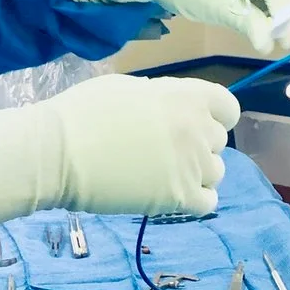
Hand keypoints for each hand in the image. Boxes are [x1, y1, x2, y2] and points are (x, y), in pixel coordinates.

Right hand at [48, 73, 239, 215]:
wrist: (60, 152)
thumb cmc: (84, 112)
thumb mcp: (127, 87)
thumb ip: (160, 97)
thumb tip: (166, 108)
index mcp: (187, 96)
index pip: (228, 108)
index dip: (214, 117)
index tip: (194, 124)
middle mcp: (198, 129)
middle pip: (219, 141)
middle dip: (198, 145)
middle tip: (165, 150)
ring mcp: (193, 165)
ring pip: (216, 173)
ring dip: (197, 173)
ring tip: (164, 174)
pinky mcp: (181, 198)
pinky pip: (209, 202)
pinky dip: (195, 200)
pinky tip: (172, 195)